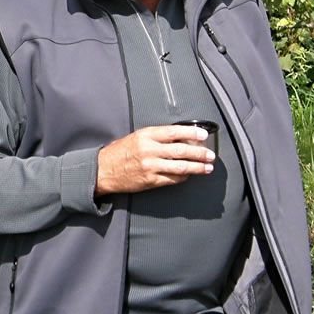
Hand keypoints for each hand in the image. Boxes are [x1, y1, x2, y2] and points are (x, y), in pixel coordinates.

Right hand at [95, 124, 214, 195]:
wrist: (103, 170)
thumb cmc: (120, 152)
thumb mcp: (137, 137)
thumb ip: (157, 137)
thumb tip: (182, 138)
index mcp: (146, 136)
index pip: (174, 132)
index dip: (192, 132)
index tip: (203, 134)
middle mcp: (149, 150)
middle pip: (182, 150)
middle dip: (200, 153)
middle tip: (210, 155)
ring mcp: (150, 167)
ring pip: (180, 167)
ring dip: (197, 167)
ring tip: (207, 167)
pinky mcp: (151, 180)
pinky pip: (173, 179)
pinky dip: (184, 177)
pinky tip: (190, 175)